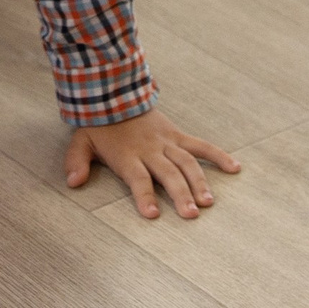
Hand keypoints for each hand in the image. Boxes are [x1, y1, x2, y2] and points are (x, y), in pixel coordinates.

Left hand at [66, 107, 241, 219]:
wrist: (113, 93)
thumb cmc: (98, 125)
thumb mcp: (80, 142)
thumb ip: (76, 162)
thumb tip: (73, 183)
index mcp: (127, 155)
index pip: (138, 179)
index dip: (145, 196)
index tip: (152, 215)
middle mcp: (150, 150)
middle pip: (168, 174)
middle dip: (180, 194)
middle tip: (191, 214)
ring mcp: (166, 142)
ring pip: (187, 163)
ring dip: (200, 183)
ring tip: (208, 202)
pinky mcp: (177, 135)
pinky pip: (200, 145)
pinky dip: (218, 155)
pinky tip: (235, 168)